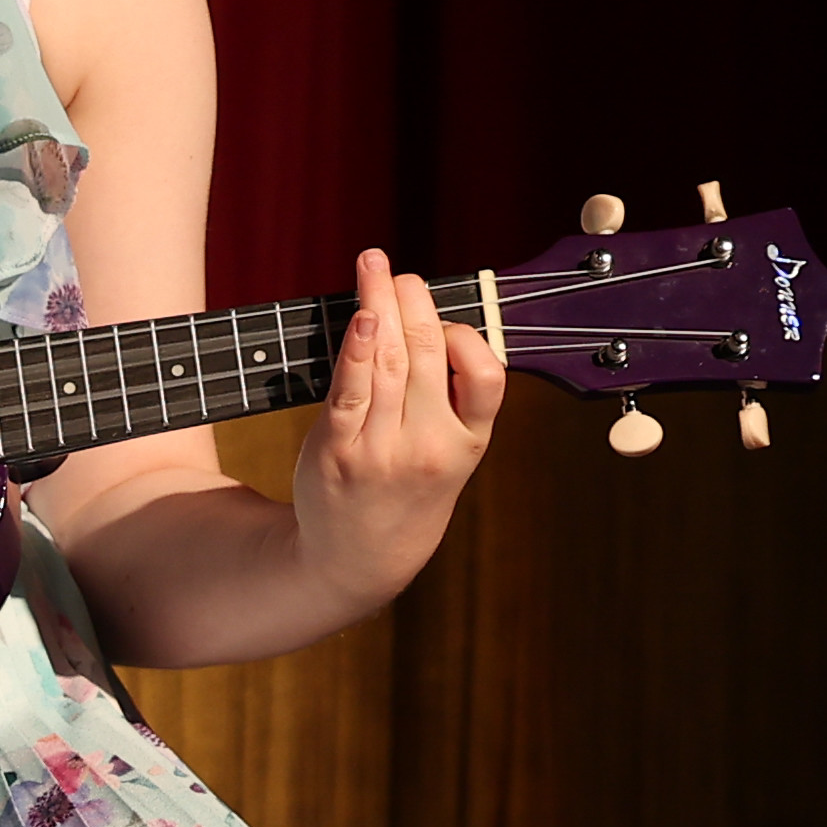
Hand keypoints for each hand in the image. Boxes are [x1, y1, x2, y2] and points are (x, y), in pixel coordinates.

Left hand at [292, 247, 505, 607]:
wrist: (358, 558)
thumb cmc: (406, 492)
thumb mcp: (450, 457)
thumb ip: (452, 400)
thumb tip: (437, 323)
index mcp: (468, 444)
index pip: (487, 377)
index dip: (467, 336)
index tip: (444, 317)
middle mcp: (430, 446)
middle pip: (430, 356)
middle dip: (415, 303)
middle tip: (400, 273)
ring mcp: (383, 449)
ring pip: (390, 364)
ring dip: (382, 306)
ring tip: (374, 268)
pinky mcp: (339, 451)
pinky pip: (350, 390)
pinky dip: (357, 349)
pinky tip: (362, 318)